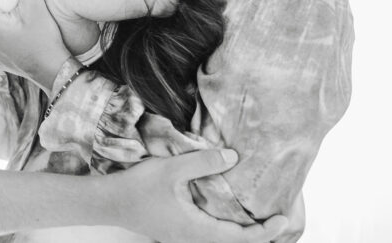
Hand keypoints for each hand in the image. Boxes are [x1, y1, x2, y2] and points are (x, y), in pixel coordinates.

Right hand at [110, 149, 288, 241]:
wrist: (109, 203)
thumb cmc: (138, 188)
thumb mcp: (172, 170)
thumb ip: (203, 163)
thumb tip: (233, 157)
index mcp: (197, 230)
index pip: (240, 238)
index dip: (264, 231)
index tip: (282, 219)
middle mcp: (193, 239)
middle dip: (258, 234)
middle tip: (277, 217)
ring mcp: (184, 238)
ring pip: (221, 240)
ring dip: (241, 232)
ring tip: (256, 216)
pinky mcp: (176, 232)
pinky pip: (209, 235)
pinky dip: (225, 228)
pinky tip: (225, 211)